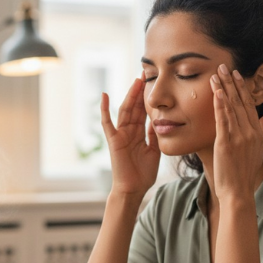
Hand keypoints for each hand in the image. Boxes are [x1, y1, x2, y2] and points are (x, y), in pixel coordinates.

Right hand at [100, 76, 159, 195]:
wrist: (133, 189)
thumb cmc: (143, 173)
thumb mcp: (154, 150)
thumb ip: (154, 134)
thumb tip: (158, 119)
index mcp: (138, 133)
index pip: (143, 111)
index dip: (147, 98)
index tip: (153, 83)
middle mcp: (128, 131)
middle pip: (134, 107)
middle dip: (140, 91)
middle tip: (146, 74)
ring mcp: (120, 134)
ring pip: (125, 110)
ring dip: (130, 95)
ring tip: (136, 81)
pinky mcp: (113, 140)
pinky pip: (107, 122)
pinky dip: (104, 109)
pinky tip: (104, 95)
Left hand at [209, 64, 262, 206]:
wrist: (239, 191)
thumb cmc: (245, 172)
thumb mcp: (258, 150)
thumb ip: (262, 132)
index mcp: (258, 132)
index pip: (250, 104)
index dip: (243, 88)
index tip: (237, 74)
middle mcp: (251, 131)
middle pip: (240, 101)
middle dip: (232, 82)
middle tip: (224, 66)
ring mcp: (239, 136)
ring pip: (231, 107)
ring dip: (223, 88)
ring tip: (216, 74)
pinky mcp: (227, 142)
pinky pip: (223, 119)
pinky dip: (220, 104)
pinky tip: (217, 92)